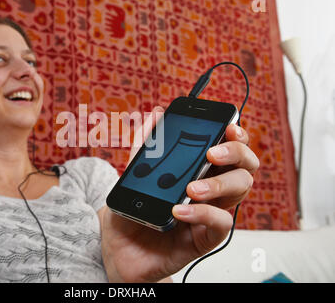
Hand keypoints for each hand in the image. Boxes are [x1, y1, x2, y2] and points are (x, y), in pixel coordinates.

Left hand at [101, 109, 258, 282]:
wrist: (118, 248)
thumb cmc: (131, 211)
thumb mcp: (132, 176)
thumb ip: (145, 147)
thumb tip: (155, 115)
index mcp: (198, 171)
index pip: (229, 149)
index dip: (236, 136)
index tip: (228, 127)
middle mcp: (211, 190)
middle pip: (245, 166)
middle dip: (235, 153)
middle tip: (212, 154)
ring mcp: (210, 212)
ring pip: (240, 190)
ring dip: (219, 183)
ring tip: (192, 188)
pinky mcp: (205, 237)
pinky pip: (221, 223)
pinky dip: (203, 213)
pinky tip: (179, 211)